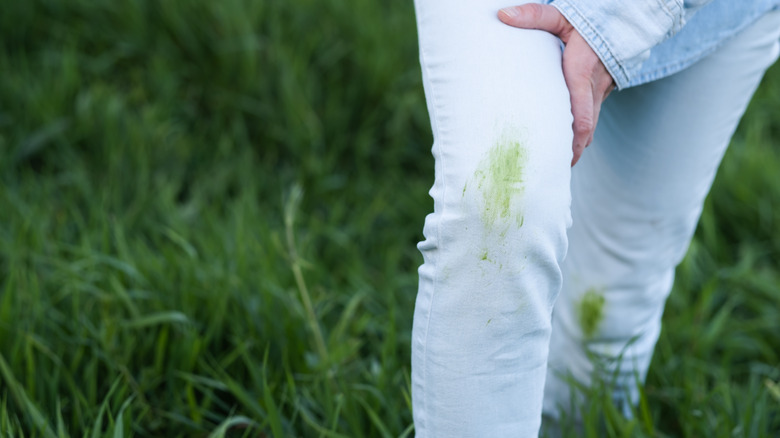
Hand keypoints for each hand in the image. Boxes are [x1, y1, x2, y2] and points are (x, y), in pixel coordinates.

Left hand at [498, 4, 614, 165]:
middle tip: (553, 169)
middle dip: (572, 151)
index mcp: (582, 73)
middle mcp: (595, 86)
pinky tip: (566, 134)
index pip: (581, 118)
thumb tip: (502, 15)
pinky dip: (582, 126)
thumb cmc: (592, 15)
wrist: (628, 13)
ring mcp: (602, 88)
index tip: (561, 161)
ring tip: (555, 158)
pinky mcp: (603, 86)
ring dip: (576, 141)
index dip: (573, 144)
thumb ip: (534, 16)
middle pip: (586, 129)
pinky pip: (593, 111)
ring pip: (590, 122)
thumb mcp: (561, 15)